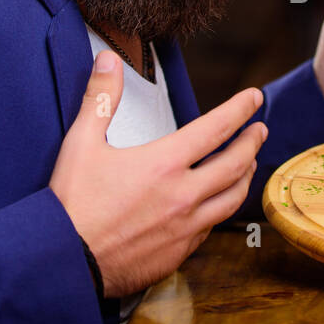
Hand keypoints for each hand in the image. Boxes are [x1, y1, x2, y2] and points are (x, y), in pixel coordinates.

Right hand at [49, 51, 267, 297]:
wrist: (64, 262)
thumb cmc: (71, 204)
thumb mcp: (81, 143)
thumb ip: (100, 99)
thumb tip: (108, 61)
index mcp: (163, 164)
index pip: (215, 129)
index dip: (239, 109)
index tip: (254, 98)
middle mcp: (183, 196)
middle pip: (234, 164)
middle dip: (251, 142)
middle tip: (260, 129)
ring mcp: (185, 228)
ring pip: (231, 199)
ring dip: (244, 177)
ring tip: (249, 164)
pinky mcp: (178, 253)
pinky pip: (210, 228)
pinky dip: (219, 209)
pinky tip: (217, 204)